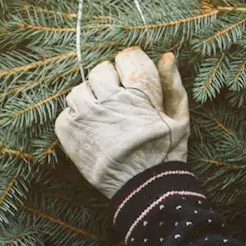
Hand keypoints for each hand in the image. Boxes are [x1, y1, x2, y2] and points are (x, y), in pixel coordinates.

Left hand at [54, 46, 189, 198]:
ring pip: (80, 89)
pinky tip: (92, 131)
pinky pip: (66, 111)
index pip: (127, 56)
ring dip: (90, 99)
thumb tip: (167, 56)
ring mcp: (86, 115)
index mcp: (139, 94)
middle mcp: (109, 100)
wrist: (142, 189)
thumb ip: (172, 85)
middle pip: (101, 70)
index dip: (130, 65)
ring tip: (103, 118)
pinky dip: (76, 119)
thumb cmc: (164, 153)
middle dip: (110, 82)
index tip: (132, 79)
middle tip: (118, 102)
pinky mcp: (68, 131)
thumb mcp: (179, 118)